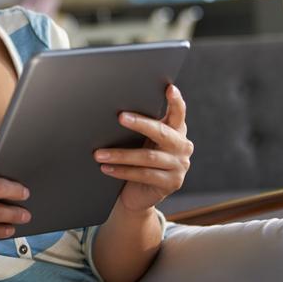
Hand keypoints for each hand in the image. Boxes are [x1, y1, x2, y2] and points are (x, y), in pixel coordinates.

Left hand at [94, 85, 192, 212]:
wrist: (138, 194)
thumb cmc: (136, 159)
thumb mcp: (140, 140)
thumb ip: (139, 126)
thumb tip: (116, 110)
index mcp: (177, 130)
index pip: (178, 113)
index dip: (175, 101)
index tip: (169, 88)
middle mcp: (183, 146)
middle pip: (162, 132)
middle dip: (140, 124)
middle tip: (120, 117)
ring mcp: (180, 166)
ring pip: (148, 157)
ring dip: (120, 155)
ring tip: (99, 154)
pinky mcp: (172, 183)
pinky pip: (144, 175)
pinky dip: (122, 171)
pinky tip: (106, 168)